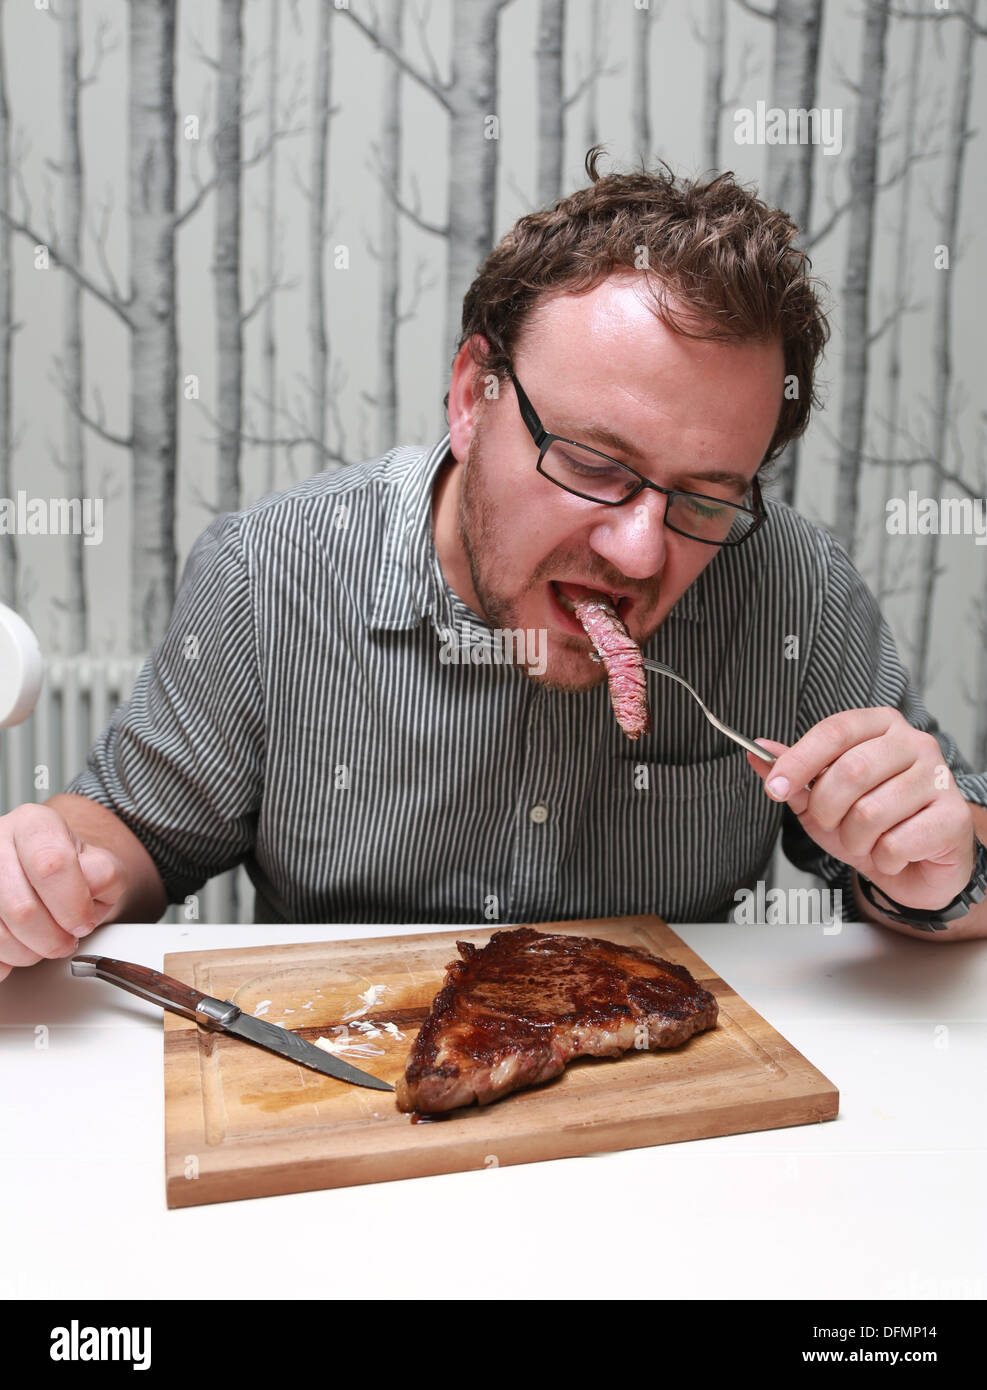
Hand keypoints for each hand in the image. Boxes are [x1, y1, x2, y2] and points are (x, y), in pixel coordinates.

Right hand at [0, 803, 125, 982]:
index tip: (83, 923)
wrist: (48, 874)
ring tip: (44, 942)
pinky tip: (21, 945)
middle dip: (52, 938)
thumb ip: (103, 875)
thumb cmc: (71, 872)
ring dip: (28, 952)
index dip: (72, 905)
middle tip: (66, 940)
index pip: (51, 865)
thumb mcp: (100, 867)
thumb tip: (90, 887)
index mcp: (34, 825)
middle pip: (21, 907)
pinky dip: (6, 960)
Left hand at [745, 706, 976, 913]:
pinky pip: (896, 843)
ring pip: (871, 812)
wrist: (916, 867)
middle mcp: (915, 744)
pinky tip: (894, 854)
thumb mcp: (820, 799)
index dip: (799, 759)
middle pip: (850, 770)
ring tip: (867, 841)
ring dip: (855, 839)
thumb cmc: (871, 825)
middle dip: (828, 809)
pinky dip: (883, 858)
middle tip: (832, 824)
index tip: (774, 786)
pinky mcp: (953, 817)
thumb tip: (757, 752)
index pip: (834, 731)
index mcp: (880, 727)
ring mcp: (938, 778)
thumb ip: (792, 774)